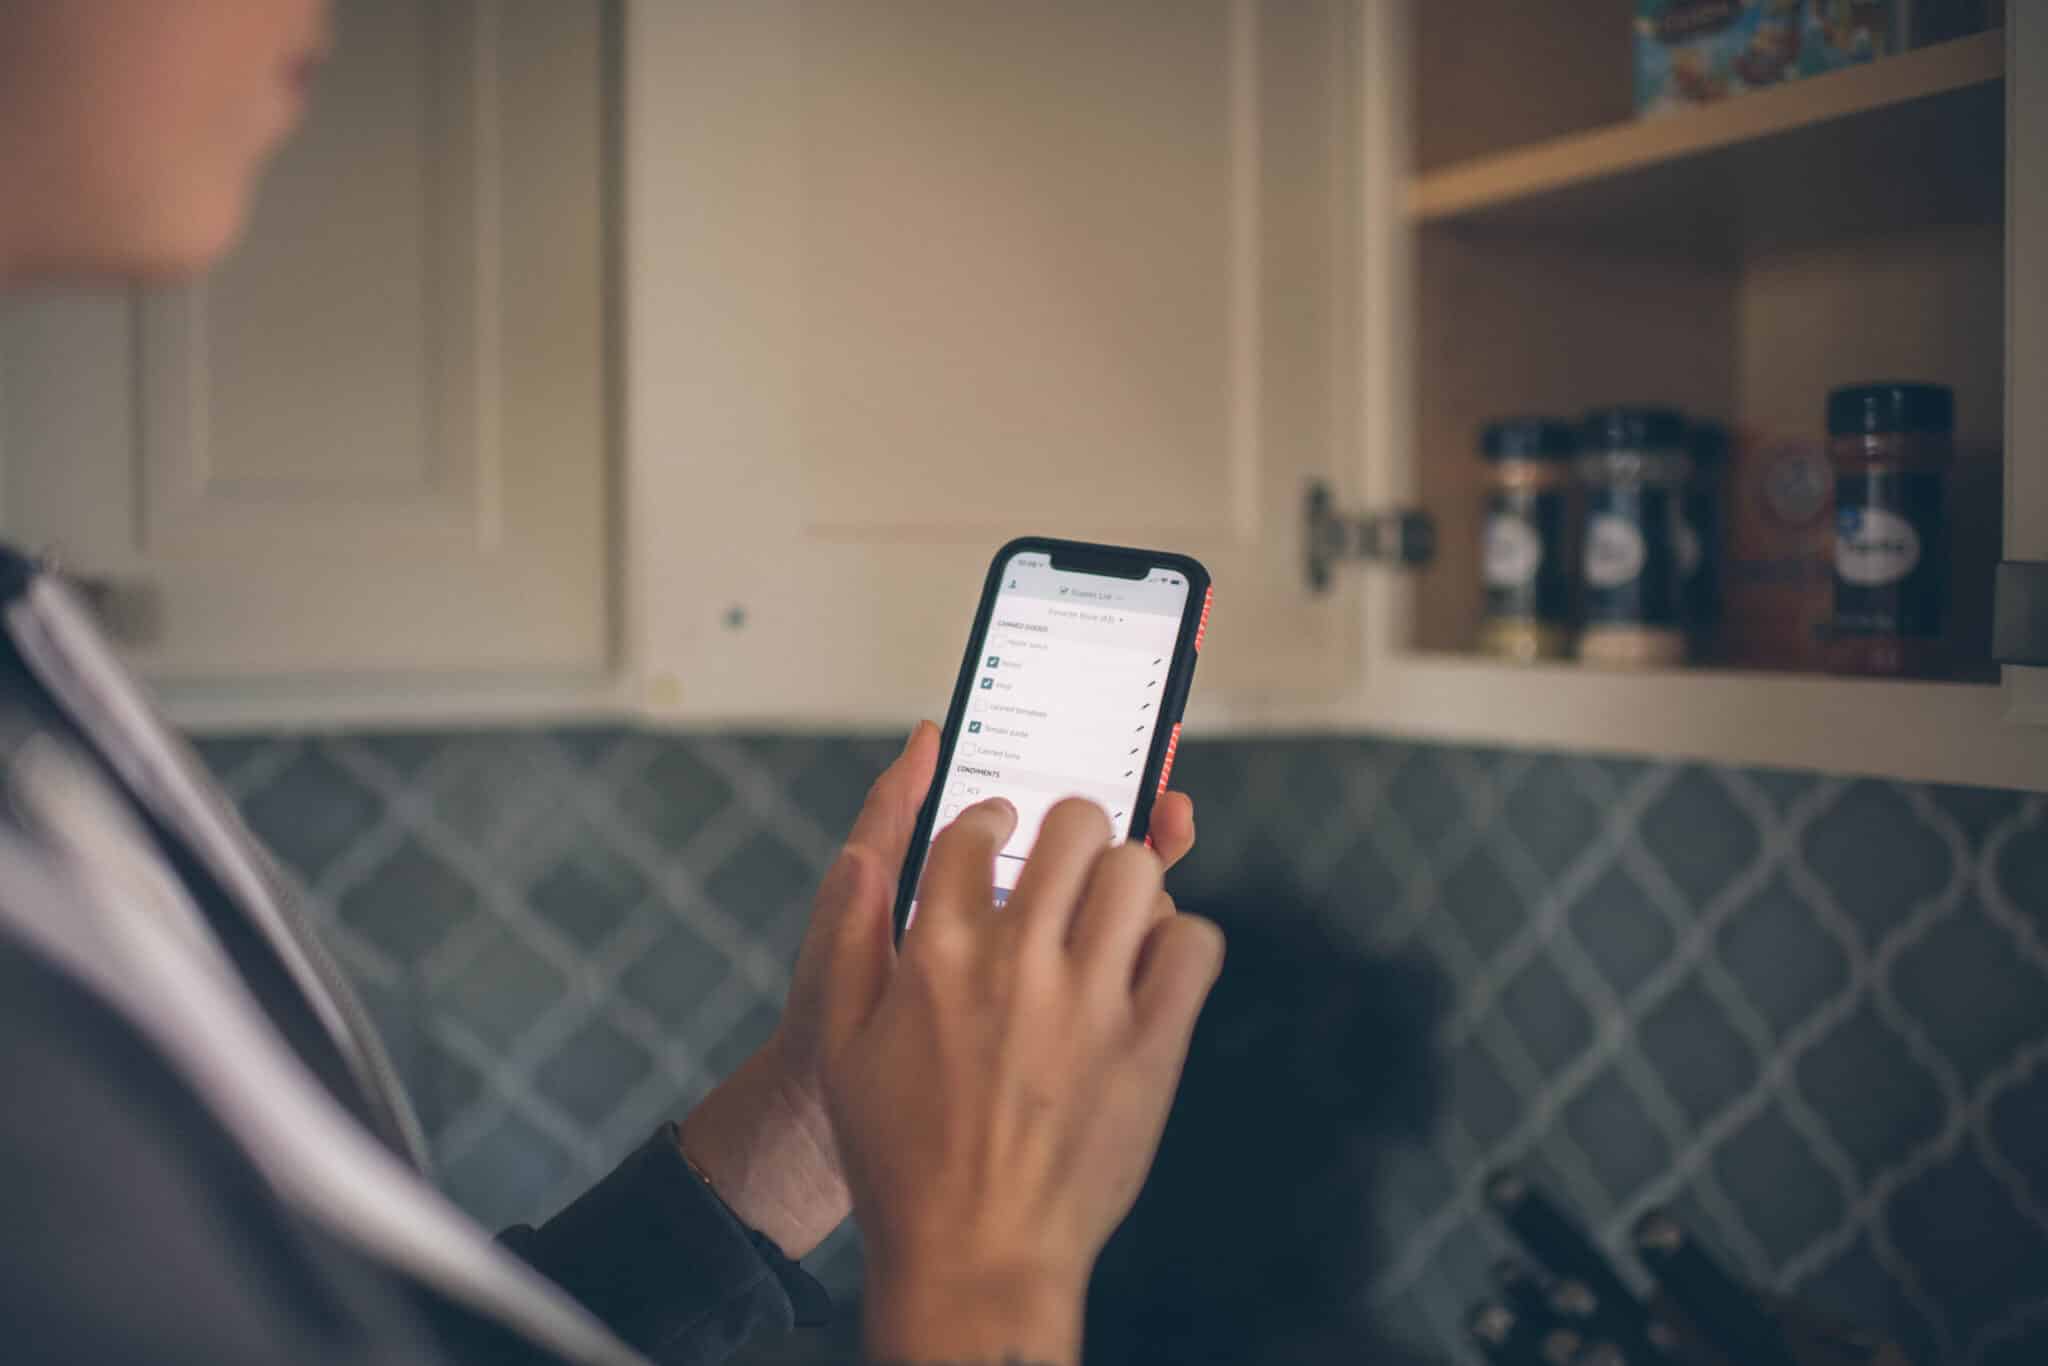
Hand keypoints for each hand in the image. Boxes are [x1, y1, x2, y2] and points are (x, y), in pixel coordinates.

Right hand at [824, 796, 1225, 1365]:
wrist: (976, 1257)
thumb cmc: (901, 1157)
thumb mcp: (841, 1044)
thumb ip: (849, 937)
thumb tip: (862, 856)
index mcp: (938, 954)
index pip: (974, 830)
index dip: (989, 816)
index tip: (1000, 828)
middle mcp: (1019, 965)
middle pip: (1073, 827)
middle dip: (1071, 825)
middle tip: (1068, 855)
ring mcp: (1093, 1003)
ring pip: (1138, 873)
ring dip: (1126, 878)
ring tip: (1110, 909)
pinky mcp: (1151, 1044)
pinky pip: (1194, 945)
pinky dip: (1179, 940)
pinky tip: (1150, 963)